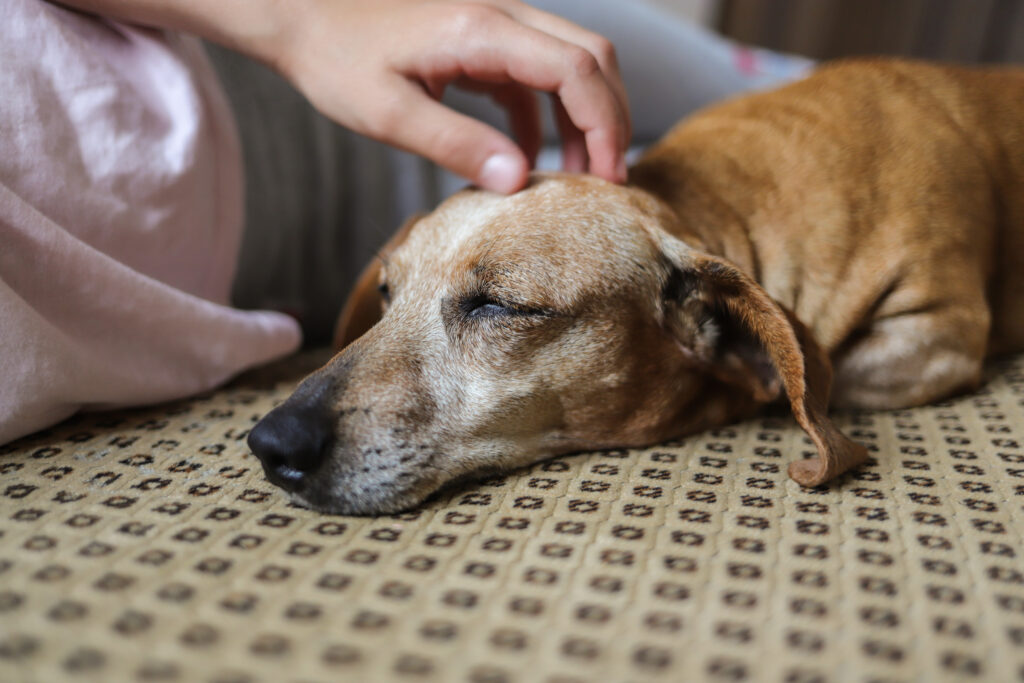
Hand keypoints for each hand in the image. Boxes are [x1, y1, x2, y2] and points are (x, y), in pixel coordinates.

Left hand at [271, 1, 631, 192]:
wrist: (299, 12)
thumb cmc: (333, 57)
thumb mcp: (387, 113)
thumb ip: (455, 145)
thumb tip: (519, 181)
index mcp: (482, 30)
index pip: (577, 69)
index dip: (606, 124)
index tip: (607, 179)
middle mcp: (499, 16)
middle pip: (591, 57)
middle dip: (610, 120)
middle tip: (606, 183)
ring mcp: (492, 24)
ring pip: (569, 62)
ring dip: (583, 118)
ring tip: (575, 179)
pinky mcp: (479, 40)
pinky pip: (533, 74)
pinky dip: (545, 116)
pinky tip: (526, 159)